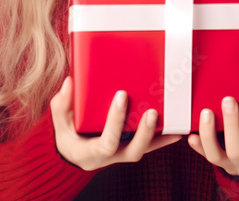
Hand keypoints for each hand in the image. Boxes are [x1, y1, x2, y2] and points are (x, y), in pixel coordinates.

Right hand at [51, 75, 182, 170]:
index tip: (122, 96)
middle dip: (144, 133)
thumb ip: (62, 104)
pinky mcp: (132, 148)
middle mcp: (111, 156)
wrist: (76, 151)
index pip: (107, 142)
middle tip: (151, 112)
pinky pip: (151, 146)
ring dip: (159, 135)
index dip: (116, 121)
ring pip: (144, 149)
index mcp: (91, 151)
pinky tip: (178, 129)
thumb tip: (70, 82)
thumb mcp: (60, 121)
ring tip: (171, 119)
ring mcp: (123, 153)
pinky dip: (164, 138)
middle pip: (133, 151)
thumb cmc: (68, 133)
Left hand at [187, 84, 238, 179]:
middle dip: (231, 125)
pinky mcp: (220, 162)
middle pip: (237, 151)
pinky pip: (206, 156)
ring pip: (216, 156)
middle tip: (228, 100)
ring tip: (206, 111)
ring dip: (209, 134)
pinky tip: (191, 133)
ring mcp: (232, 166)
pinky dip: (198, 146)